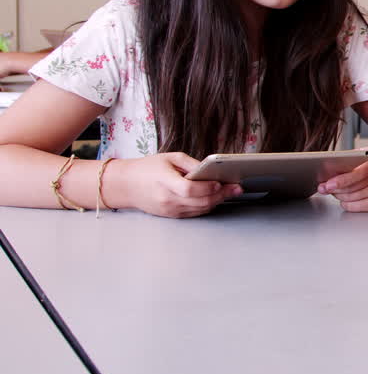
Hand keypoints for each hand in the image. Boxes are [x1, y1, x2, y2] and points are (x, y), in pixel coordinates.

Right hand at [120, 152, 241, 217]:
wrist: (125, 185)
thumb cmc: (146, 169)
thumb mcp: (169, 158)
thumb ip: (191, 164)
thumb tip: (211, 169)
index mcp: (165, 182)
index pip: (191, 189)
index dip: (209, 187)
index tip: (222, 181)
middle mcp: (167, 199)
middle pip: (200, 201)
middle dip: (222, 195)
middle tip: (237, 188)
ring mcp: (169, 210)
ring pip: (200, 209)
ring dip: (217, 201)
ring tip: (230, 192)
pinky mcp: (171, 215)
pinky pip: (194, 213)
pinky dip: (207, 206)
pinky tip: (215, 198)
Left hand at [317, 149, 367, 211]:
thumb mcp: (365, 157)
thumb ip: (350, 161)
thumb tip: (328, 172)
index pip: (357, 174)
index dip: (341, 180)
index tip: (328, 184)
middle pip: (352, 188)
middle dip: (335, 189)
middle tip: (325, 188)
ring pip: (353, 197)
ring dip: (340, 196)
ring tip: (334, 192)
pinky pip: (357, 206)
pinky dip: (347, 204)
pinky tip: (344, 200)